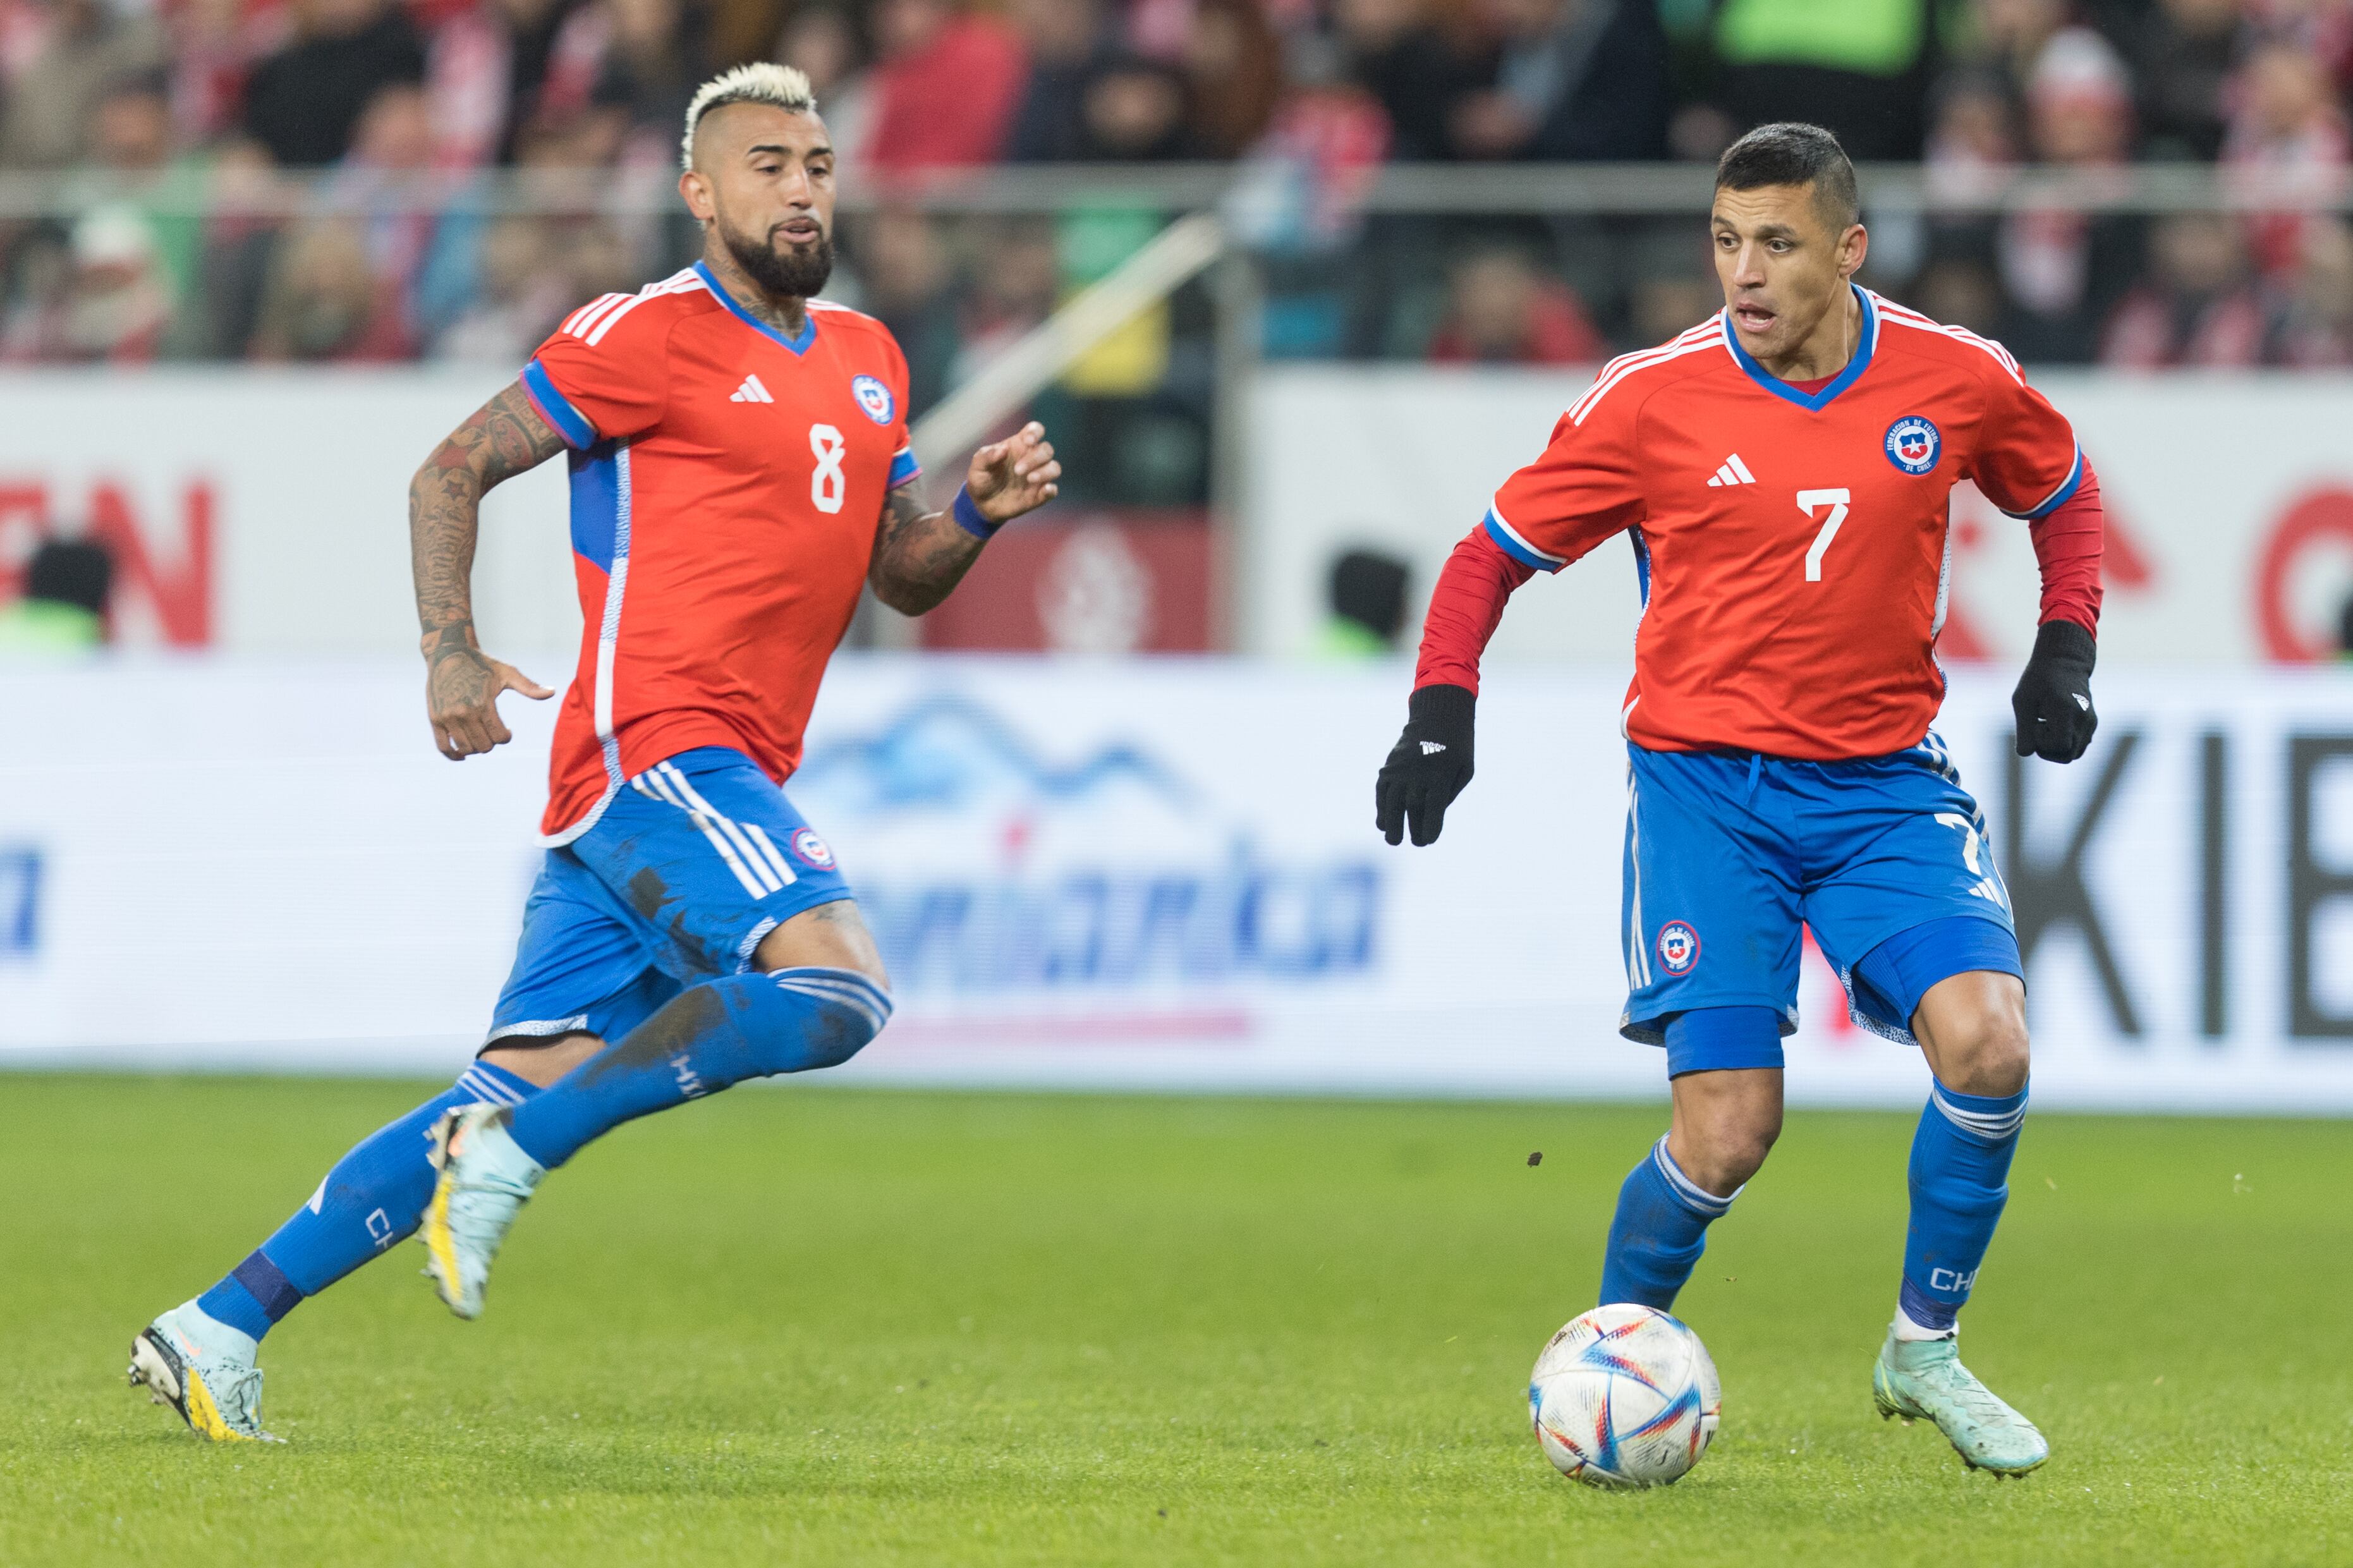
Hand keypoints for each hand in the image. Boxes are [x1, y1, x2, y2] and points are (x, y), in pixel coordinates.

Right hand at [423, 626, 553, 760]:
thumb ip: (529, 687)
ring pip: (465, 749)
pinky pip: (442, 747)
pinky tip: (462, 756)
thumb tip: (552, 692)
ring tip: (480, 738)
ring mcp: (447, 717)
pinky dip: (453, 755)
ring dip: (476, 748)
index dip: (506, 737)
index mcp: (483, 704)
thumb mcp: (508, 673)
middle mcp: (463, 712)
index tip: (507, 731)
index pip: (499, 737)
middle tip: (493, 733)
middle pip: (483, 746)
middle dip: (492, 743)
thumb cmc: (482, 664)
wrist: (449, 654)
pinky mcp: (434, 718)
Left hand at [966, 422, 1060, 524]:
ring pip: (1054, 468)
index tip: (1028, 441)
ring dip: (1045, 472)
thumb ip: (987, 456)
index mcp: (1019, 445)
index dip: (1036, 432)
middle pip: (1046, 450)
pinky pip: (1053, 490)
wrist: (981, 504)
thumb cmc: (981, 478)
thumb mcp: (978, 466)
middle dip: (1035, 457)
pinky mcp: (1039, 495)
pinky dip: (1051, 490)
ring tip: (1029, 479)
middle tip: (1017, 470)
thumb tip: (1003, 449)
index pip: (1035, 430)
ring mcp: (1038, 477)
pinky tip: (1045, 490)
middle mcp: (1032, 459)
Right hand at [1376, 684, 1475, 846]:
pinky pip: (1381, 790)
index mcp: (1441, 774)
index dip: (1430, 828)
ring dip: (1390, 823)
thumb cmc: (1458, 745)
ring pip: (1390, 801)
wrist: (1438, 714)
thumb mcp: (1465, 769)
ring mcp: (1400, 768)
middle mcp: (1418, 772)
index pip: (1433, 808)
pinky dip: (1380, 807)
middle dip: (1410, 829)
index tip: (1428, 840)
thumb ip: (1449, 794)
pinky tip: (1383, 821)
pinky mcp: (1389, 765)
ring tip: (1392, 839)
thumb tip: (1429, 815)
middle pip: (1410, 807)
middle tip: (1412, 843)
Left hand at [2011, 618, 2096, 762]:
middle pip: (2067, 756)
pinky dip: (2064, 741)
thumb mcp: (2022, 701)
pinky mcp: (2092, 723)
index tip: (2035, 724)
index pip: (2059, 746)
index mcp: (2068, 712)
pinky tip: (2054, 722)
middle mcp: (2085, 720)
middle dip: (2047, 749)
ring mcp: (2091, 722)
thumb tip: (2025, 753)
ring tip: (2046, 724)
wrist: (2064, 660)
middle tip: (2037, 726)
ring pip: (2074, 753)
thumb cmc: (2038, 679)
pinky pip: (2078, 744)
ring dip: (2056, 746)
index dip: (2042, 743)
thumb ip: (2024, 729)